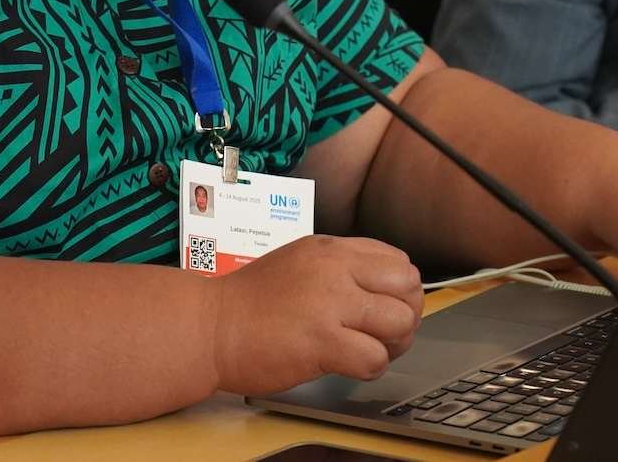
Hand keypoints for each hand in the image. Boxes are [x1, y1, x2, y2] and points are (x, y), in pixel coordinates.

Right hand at [211, 235, 422, 395]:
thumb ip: (340, 268)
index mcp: (332, 249)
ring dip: (391, 345)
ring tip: (369, 350)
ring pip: (399, 323)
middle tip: (384, 334)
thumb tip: (383, 288)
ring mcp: (330, 304)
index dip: (401, 291)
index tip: (386, 308)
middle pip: (408, 289)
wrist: (209, 326)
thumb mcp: (299, 262)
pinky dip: (369, 368)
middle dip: (405, 316)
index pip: (397, 262)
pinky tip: (348, 365)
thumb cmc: (249, 302)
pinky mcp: (322, 341)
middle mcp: (336, 270)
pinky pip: (374, 358)